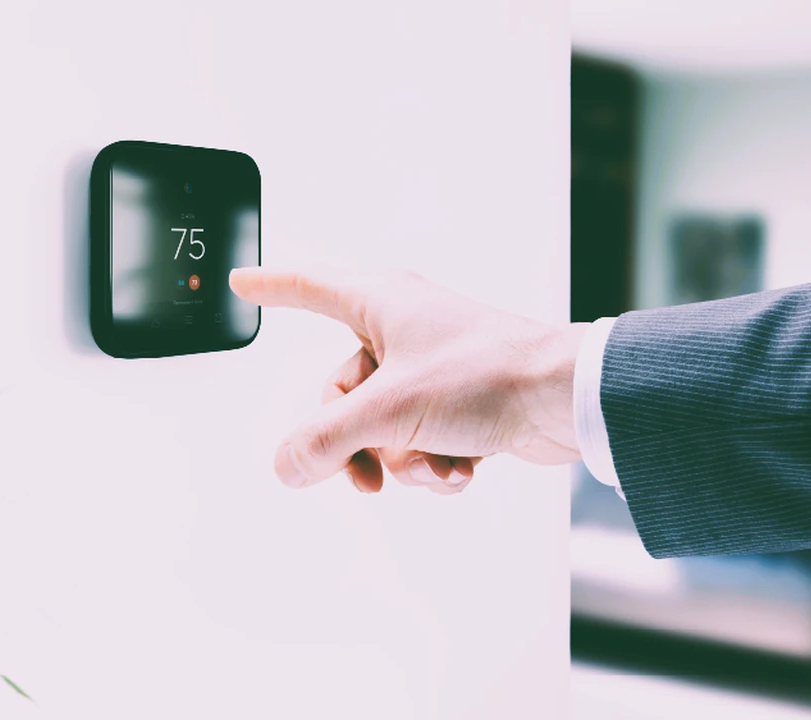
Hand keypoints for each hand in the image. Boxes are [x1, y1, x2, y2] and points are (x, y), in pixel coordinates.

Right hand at [229, 266, 586, 493]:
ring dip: (404, 459)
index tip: (242, 280)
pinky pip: (421, 442)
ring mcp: (432, 368)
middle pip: (342, 392)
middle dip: (355, 442)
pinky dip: (437, 464)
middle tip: (364, 472)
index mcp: (381, 302)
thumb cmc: (488, 374)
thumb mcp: (389, 410)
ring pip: (382, 426)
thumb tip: (287, 466)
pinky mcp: (461, 404)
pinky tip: (463, 467)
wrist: (567, 400)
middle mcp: (404, 329)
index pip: (309, 286)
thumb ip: (326, 440)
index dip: (272, 285)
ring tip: (436, 462)